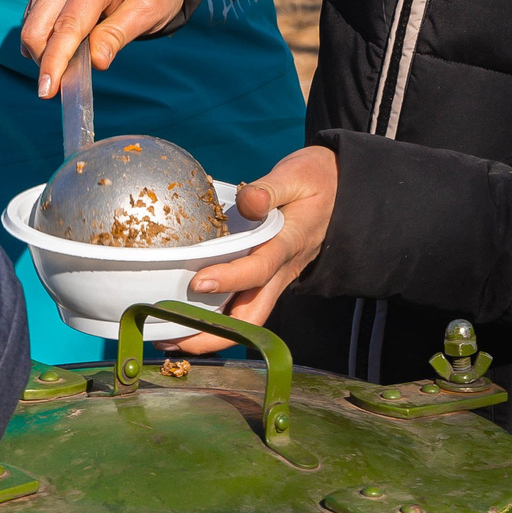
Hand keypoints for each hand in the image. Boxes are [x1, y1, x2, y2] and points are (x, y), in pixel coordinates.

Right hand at [22, 0, 183, 96]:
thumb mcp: (149, 12)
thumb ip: (118, 35)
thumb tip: (96, 62)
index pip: (67, 27)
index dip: (54, 61)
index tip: (47, 90)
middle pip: (37, 28)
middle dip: (45, 61)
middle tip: (67, 82)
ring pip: (30, 26)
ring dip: (43, 52)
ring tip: (74, 59)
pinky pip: (32, 19)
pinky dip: (43, 39)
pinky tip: (65, 44)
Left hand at [173, 145, 337, 354]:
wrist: (341, 192)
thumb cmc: (315, 181)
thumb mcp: (296, 175)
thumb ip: (269, 188)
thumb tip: (247, 201)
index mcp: (289, 243)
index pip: (260, 268)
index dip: (230, 279)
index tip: (198, 283)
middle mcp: (282, 270)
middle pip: (253, 317)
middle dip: (215, 334)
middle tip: (174, 337)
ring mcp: (275, 279)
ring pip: (246, 319)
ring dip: (211, 334)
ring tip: (170, 337)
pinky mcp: (267, 279)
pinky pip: (243, 307)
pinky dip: (216, 320)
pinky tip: (187, 317)